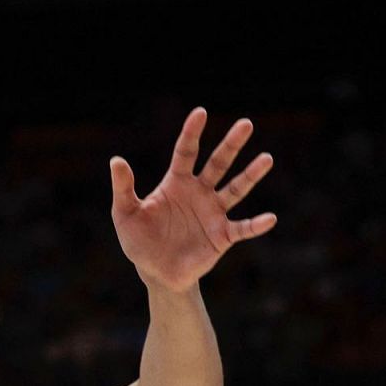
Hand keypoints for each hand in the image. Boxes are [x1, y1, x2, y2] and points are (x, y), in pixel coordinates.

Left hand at [111, 107, 276, 292]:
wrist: (156, 272)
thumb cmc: (139, 241)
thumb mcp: (125, 214)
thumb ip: (124, 188)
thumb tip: (116, 160)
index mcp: (176, 183)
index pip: (186, 152)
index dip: (192, 133)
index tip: (200, 113)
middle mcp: (199, 193)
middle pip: (218, 163)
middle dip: (231, 145)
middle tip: (246, 124)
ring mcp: (214, 213)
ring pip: (236, 189)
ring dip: (250, 175)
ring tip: (266, 158)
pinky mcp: (223, 235)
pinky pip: (243, 228)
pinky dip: (256, 225)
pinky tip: (270, 218)